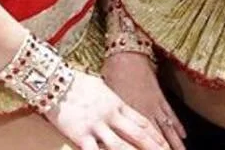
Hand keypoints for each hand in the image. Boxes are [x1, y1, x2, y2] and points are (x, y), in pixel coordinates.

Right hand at [45, 69, 168, 149]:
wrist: (58, 81)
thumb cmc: (79, 83)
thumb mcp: (102, 89)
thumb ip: (113, 101)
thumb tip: (120, 107)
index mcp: (118, 104)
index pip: (142, 122)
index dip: (155, 135)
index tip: (166, 144)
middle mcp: (111, 116)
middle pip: (137, 134)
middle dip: (153, 146)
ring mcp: (97, 125)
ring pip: (120, 145)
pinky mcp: (80, 134)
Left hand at [101, 52, 185, 149]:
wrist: (126, 54)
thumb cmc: (111, 75)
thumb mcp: (107, 98)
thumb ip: (110, 118)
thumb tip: (106, 136)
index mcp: (128, 114)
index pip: (139, 138)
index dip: (149, 147)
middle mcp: (144, 111)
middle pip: (157, 136)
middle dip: (164, 148)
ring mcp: (154, 103)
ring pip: (166, 127)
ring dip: (174, 142)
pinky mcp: (159, 95)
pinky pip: (170, 113)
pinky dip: (177, 125)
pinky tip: (183, 134)